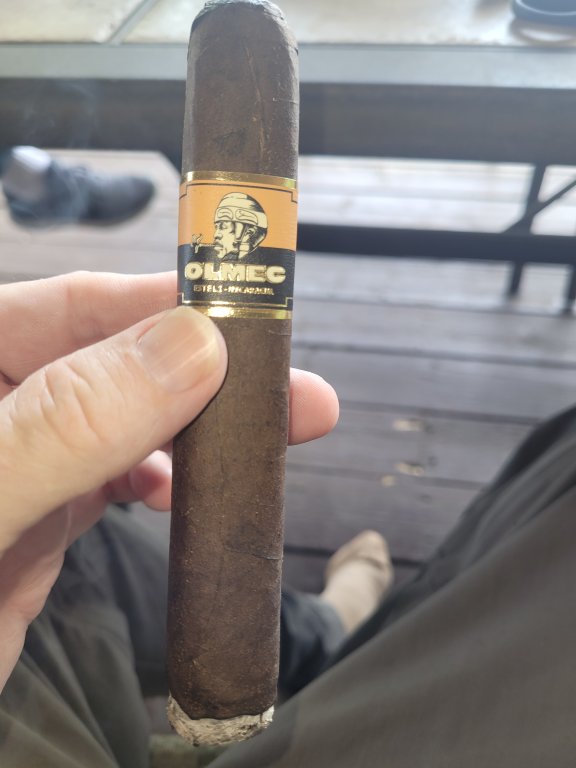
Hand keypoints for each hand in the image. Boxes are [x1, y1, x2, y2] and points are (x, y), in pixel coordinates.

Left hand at [0, 271, 337, 691]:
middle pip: (112, 362)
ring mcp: (18, 461)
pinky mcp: (38, 519)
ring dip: (195, 428)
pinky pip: (115, 479)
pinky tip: (190, 485)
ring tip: (271, 434)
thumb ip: (65, 422)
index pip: (67, 308)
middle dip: (204, 374)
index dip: (161, 304)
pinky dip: (161, 478)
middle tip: (293, 388)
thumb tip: (190, 347)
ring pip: (124, 421)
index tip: (247, 315)